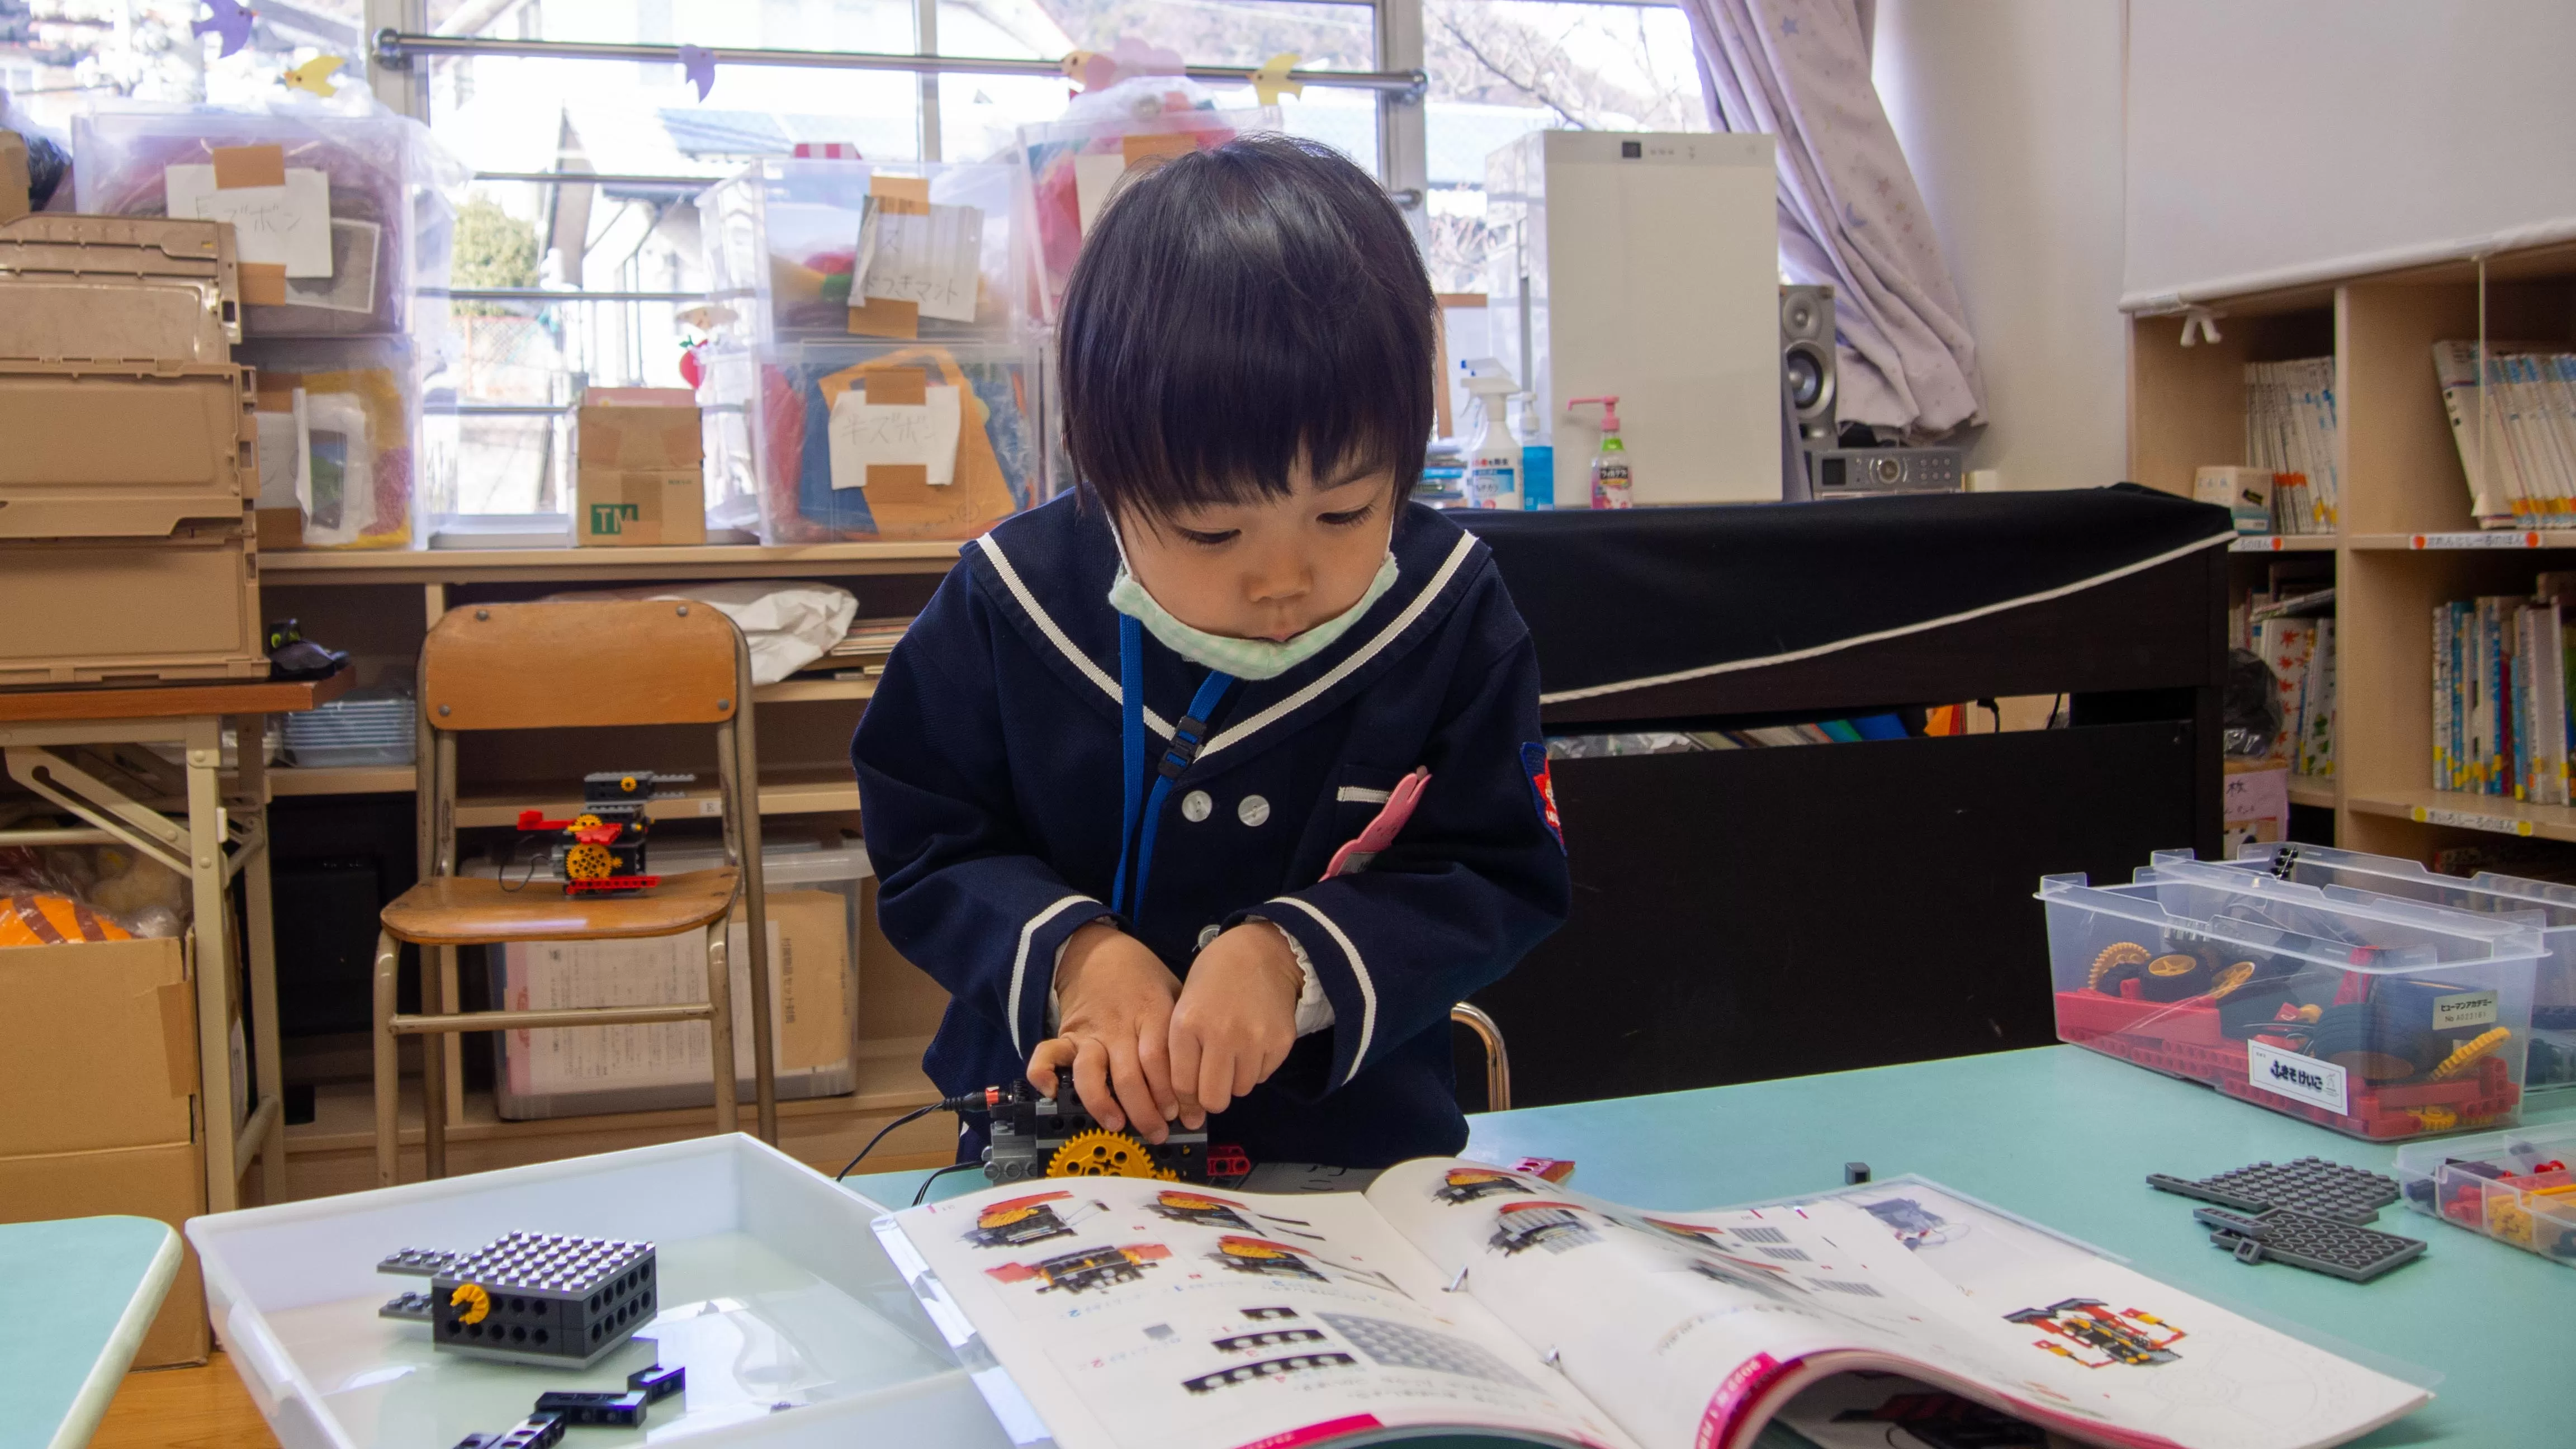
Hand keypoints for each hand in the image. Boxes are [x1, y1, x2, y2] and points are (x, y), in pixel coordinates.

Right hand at [1025, 922, 1182, 1141]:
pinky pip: (1047, 1054)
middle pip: (1130, 1075)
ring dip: (1102, 1103)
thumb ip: (1185, 1031)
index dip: (1172, 1091)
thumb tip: (1206, 1077)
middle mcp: (1120, 1026)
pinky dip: (1043, 1073)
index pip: (1160, 1059)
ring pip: (1091, 1072)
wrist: (1099, 951)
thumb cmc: (1144, 980)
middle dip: (1145, 1110)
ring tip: (1116, 1124)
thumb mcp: (1175, 992)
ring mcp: (1090, 1032)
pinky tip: (1050, 1093)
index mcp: (1151, 1013)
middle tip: (1158, 1132)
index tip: (1184, 1115)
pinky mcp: (1067, 1036)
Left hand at [1168, 922, 1302, 1127]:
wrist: (1262, 952)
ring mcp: (1254, 1039)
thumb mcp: (1184, 1005)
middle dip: (1211, 1098)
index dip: (1185, 1100)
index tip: (1189, 1100)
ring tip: (1233, 1054)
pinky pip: (1263, 1076)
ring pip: (1241, 1090)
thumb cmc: (1214, 978)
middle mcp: (1221, 1034)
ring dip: (1235, 1081)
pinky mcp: (1280, 1042)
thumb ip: (1180, 1050)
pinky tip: (1252, 1043)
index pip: (1183, 1086)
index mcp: (1188, 1024)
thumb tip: (1184, 1104)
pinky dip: (1256, 1068)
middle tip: (1212, 1083)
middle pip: (1214, 1099)